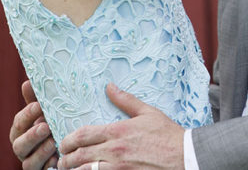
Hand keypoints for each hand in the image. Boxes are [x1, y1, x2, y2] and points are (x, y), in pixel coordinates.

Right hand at [10, 80, 58, 169]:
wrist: (69, 145)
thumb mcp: (47, 111)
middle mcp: (23, 148)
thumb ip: (37, 99)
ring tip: (53, 141)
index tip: (38, 105)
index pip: (19, 123)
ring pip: (29, 162)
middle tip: (45, 126)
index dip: (27, 115)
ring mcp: (32, 162)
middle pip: (19, 144)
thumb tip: (28, 81)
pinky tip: (57, 158)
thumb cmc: (54, 123)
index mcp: (21, 131)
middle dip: (31, 135)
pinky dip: (49, 165)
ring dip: (41, 151)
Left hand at [58, 84, 183, 169]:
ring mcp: (118, 168)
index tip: (64, 144)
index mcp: (118, 131)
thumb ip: (126, 101)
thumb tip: (110, 87)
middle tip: (62, 160)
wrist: (185, 156)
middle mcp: (114, 150)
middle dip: (66, 159)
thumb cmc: (167, 135)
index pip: (83, 135)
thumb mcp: (148, 113)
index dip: (68, 140)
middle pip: (79, 155)